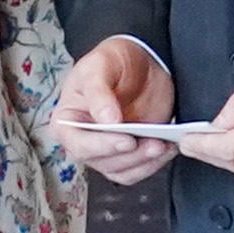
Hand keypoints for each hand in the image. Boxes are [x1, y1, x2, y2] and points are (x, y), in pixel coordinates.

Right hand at [48, 33, 174, 176]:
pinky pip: (138, 170)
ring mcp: (106, 150)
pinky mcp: (128, 154)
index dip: (102, 145)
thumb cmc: (112, 61)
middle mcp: (83, 141)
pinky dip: (154, 164)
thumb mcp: (99, 65)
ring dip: (144, 162)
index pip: (79, 144)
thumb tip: (106, 119)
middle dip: (130, 155)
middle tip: (154, 142)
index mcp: (67, 122)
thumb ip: (98, 91)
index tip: (127, 140)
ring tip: (163, 144)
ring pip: (121, 171)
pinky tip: (167, 149)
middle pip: (101, 162)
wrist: (139, 63)